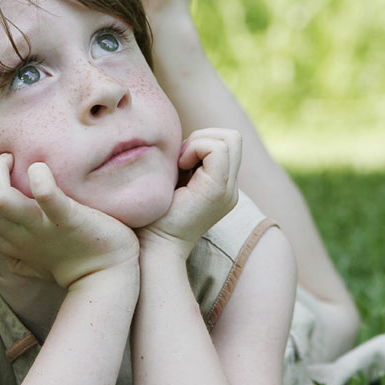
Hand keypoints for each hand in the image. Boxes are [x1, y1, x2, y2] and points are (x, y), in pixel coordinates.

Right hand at [0, 154, 138, 287]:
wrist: (108, 275)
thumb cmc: (70, 261)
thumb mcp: (32, 258)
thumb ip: (12, 251)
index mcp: (9, 243)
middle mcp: (19, 235)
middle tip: (3, 165)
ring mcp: (42, 227)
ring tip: (17, 161)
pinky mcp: (69, 219)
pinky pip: (47, 197)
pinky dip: (40, 177)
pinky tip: (41, 170)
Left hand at [139, 128, 241, 257]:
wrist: (153, 247)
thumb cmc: (150, 217)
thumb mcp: (170, 182)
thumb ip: (182, 162)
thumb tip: (179, 139)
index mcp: (220, 186)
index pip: (227, 143)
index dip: (201, 140)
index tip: (178, 161)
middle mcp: (230, 188)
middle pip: (233, 137)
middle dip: (203, 137)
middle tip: (180, 159)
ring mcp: (228, 190)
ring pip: (230, 139)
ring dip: (199, 142)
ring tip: (180, 165)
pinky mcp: (218, 190)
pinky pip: (218, 149)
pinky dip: (196, 148)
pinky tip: (180, 168)